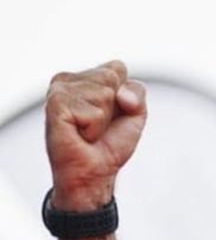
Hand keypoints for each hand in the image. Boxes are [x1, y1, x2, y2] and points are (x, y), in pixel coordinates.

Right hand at [44, 60, 147, 209]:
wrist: (95, 171)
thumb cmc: (109, 143)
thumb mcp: (135, 114)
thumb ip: (137, 93)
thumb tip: (121, 94)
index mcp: (85, 77)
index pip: (117, 67)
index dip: (125, 96)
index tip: (111, 114)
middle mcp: (69, 80)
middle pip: (112, 77)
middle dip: (115, 107)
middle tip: (98, 125)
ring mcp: (59, 91)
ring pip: (103, 93)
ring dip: (103, 120)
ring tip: (88, 130)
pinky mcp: (55, 105)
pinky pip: (92, 111)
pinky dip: (94, 128)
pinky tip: (80, 133)